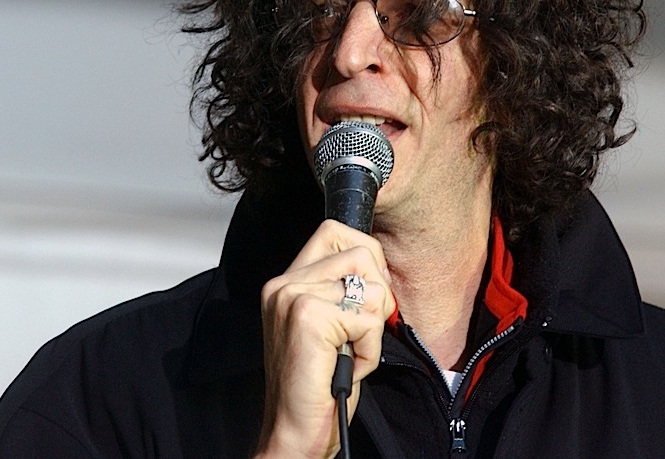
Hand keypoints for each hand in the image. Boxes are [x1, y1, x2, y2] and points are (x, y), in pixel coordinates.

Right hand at [255, 219, 395, 457]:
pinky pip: (368, 320)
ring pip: (371, 286)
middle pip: (362, 251)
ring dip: (373, 327)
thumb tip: (380, 271)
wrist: (293, 434)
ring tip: (350, 351)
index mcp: (286, 281)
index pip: (335, 231)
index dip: (367, 258)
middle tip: (361, 331)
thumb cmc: (317, 387)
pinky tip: (348, 367)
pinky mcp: (308, 316)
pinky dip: (370, 350)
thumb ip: (341, 292)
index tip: (366, 298)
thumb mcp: (330, 329)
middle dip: (378, 294)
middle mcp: (284, 283)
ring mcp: (293, 296)